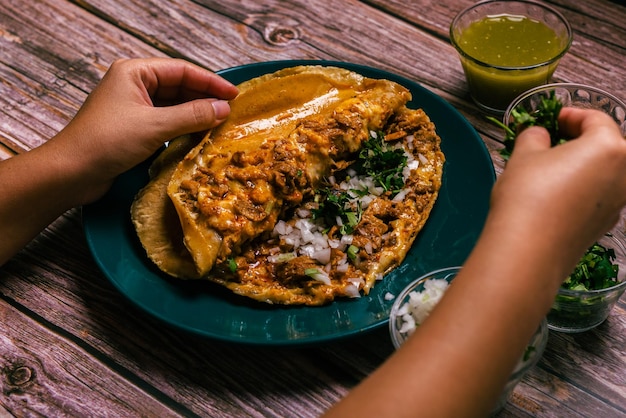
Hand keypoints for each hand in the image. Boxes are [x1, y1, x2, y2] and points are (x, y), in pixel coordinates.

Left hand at [51, 58, 238, 203]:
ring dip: (195, 115)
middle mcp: (134, 86)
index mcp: (134, 73)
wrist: (71, 173)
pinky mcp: (133, 128)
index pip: (181, 70)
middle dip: (204, 99)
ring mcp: (133, 107)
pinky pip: (166, 122)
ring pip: (173, 106)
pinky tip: (199, 136)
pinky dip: (183, 128)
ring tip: (220, 124)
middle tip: (231, 111)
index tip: (234, 94)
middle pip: (179, 87)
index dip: (210, 82)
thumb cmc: (106, 142)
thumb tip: (223, 109)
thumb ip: (192, 116)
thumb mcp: (155, 126)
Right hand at [490, 107, 625, 271]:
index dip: (572, 115)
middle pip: (608, 147)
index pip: (596, 119)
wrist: (528, 251)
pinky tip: (554, 195)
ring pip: (605, 174)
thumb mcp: (524, 155)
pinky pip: (598, 197)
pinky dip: (582, 189)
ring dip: (583, 166)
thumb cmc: (528, 197)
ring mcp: (618, 203)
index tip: (554, 118)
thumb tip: (539, 135)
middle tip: (554, 140)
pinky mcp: (604, 225)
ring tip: (551, 168)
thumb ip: (535, 136)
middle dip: (582, 141)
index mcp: (610, 148)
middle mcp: (624, 175)